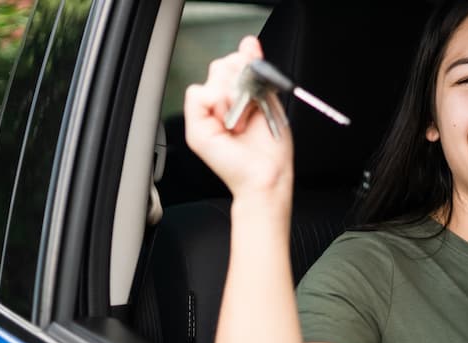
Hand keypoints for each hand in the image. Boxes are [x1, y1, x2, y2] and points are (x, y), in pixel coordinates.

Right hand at [184, 36, 292, 203]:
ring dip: (234, 94)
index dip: (245, 61)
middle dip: (241, 78)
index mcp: (236, 97)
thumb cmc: (271, 147)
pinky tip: (230, 121)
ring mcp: (206, 116)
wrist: (268, 174)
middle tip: (252, 104)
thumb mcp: (267, 98)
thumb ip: (256, 70)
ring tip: (243, 119)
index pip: (232, 62)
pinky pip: (198, 94)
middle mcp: (219, 105)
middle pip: (221, 65)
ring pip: (212, 77)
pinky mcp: (196, 128)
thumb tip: (248, 43)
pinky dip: (218, 103)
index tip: (257, 72)